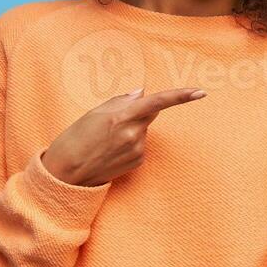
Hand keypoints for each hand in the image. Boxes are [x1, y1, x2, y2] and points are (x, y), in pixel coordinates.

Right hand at [41, 87, 206, 186]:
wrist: (66, 173)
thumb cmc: (75, 138)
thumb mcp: (93, 113)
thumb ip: (121, 101)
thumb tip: (141, 93)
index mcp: (122, 117)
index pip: (157, 102)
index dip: (181, 96)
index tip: (200, 92)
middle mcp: (134, 134)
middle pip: (148, 113)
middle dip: (137, 112)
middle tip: (111, 121)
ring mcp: (138, 149)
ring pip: (142, 130)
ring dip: (130, 129)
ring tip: (105, 140)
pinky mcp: (138, 161)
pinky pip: (140, 145)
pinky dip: (129, 144)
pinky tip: (111, 150)